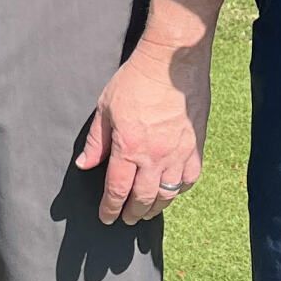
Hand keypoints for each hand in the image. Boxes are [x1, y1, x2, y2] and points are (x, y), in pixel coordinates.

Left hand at [77, 38, 210, 224]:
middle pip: (143, 198)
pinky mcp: (196, 146)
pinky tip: (173, 190)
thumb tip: (84, 165)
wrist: (172, 61)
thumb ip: (96, 141)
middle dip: (132, 213)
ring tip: (147, 212)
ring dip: (155, 207)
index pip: (117, 190)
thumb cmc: (136, 80)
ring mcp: (178, 153)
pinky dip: (180, 190)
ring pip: (168, 194)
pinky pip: (190, 179)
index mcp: (128, 147)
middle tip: (126, 219)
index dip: (110, 208)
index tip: (106, 218)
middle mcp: (154, 156)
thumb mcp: (106, 108)